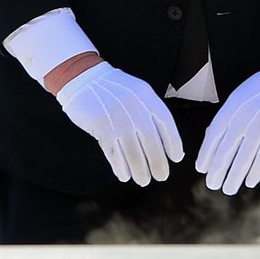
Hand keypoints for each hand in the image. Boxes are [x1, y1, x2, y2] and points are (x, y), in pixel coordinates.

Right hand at [55, 61, 183, 186]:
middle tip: (162, 176)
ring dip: (140, 170)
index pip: (166, 124)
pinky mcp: (100, 127)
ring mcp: (117, 118)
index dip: (173, 143)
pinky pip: (114, 153)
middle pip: (151, 142)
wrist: (83, 78)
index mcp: (146, 97)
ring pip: (133, 152)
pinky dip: (120, 167)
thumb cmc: (113, 89)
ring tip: (143, 180)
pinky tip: (124, 175)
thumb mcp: (137, 93)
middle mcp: (134, 108)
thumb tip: (167, 144)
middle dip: (158, 163)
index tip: (176, 158)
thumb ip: (151, 113)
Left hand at [196, 63, 259, 195]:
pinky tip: (249, 182)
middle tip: (212, 184)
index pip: (213, 136)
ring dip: (234, 177)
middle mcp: (243, 119)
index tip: (201, 168)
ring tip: (228, 189)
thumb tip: (212, 136)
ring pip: (242, 159)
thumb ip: (229, 116)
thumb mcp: (241, 96)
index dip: (206, 154)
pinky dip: (255, 172)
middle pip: (225, 151)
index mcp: (232, 107)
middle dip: (217, 171)